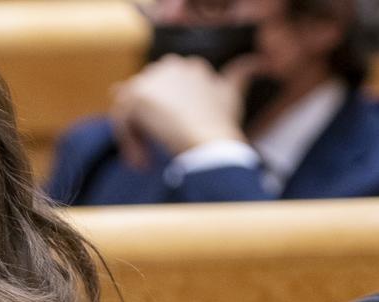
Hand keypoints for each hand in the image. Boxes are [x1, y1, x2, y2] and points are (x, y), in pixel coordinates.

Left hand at [110, 54, 258, 168]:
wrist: (212, 144)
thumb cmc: (223, 126)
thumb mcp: (232, 97)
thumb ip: (239, 75)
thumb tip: (257, 61)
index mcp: (191, 66)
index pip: (162, 90)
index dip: (163, 117)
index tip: (169, 138)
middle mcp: (171, 65)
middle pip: (143, 99)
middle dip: (145, 126)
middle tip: (150, 153)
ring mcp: (153, 78)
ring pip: (130, 111)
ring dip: (136, 138)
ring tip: (145, 161)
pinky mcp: (137, 95)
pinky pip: (122, 120)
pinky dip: (129, 143)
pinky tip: (142, 163)